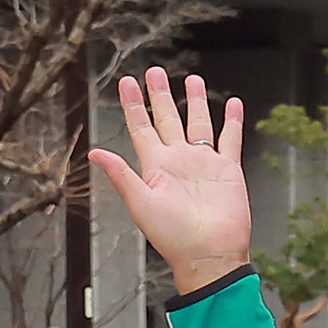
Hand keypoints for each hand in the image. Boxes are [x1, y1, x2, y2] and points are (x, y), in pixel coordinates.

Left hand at [90, 70, 250, 296]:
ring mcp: (204, 163)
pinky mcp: (228, 169)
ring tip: (192, 79)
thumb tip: (94, 153)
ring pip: (198, 123)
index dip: (133, 104)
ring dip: (195, 101)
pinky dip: (232, 121)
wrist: (209, 255)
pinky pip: (230, 139)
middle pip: (168, 119)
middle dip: (161, 95)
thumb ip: (120, 175)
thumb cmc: (173, 237)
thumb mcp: (140, 204)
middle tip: (154, 72)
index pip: (141, 127)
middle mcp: (178, 161)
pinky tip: (233, 104)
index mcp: (155, 167)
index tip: (127, 82)